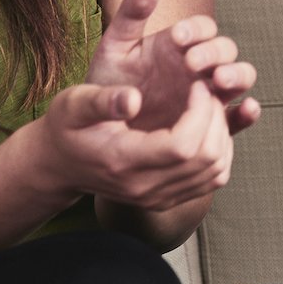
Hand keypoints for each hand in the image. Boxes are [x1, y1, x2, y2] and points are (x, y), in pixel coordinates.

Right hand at [24, 78, 234, 212]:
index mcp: (123, 161)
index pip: (182, 146)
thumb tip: (134, 98)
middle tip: (207, 89)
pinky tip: (207, 125)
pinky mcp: (168, 199)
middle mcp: (144, 187)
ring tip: (208, 105)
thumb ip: (102, 100)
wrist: (59, 165)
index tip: (197, 84)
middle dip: (216, 117)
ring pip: (216, 171)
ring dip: (222, 132)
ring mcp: (158, 197)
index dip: (200, 112)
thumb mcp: (73, 105)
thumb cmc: (67, 128)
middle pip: (206, 158)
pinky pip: (213, 179)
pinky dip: (221, 150)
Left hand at [86, 0, 261, 134]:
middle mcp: (201, 66)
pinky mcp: (210, 125)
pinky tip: (247, 109)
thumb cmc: (109, 83)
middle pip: (226, 51)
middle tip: (192, 62)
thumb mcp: (115, 47)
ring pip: (240, 78)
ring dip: (237, 76)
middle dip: (215, 53)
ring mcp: (208, 94)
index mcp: (181, 45)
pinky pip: (236, 118)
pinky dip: (247, 113)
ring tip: (220, 81)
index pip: (204, 28)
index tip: (178, 36)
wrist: (101, 126)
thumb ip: (130, 16)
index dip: (197, 30)